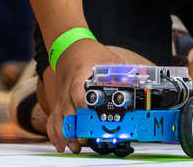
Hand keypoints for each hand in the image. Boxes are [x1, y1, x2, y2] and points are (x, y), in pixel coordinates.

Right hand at [46, 38, 126, 153]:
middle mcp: (67, 88)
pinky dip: (54, 133)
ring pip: (58, 117)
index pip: (77, 90)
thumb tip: (140, 80)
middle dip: (75, 126)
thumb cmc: (89, 53)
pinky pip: (52, 119)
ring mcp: (61, 96)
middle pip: (67, 109)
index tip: (88, 114)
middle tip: (86, 138)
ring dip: (65, 134)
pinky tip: (61, 145)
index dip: (81, 103)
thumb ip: (122, 71)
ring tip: (76, 146)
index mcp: (79, 75)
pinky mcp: (59, 102)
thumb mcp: (107, 59)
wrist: (70, 47)